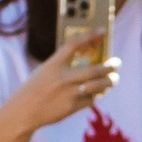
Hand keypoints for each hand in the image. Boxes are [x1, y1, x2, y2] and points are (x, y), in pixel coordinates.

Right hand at [6, 35, 120, 134]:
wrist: (24, 111)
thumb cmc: (36, 88)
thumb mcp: (45, 70)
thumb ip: (64, 65)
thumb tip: (89, 60)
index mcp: (53, 64)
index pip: (74, 44)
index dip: (90, 36)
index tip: (102, 31)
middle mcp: (62, 77)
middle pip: (94, 69)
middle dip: (110, 67)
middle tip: (117, 64)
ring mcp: (68, 93)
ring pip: (98, 86)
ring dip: (109, 82)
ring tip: (113, 79)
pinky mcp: (71, 107)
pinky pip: (91, 99)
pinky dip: (96, 95)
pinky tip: (97, 92)